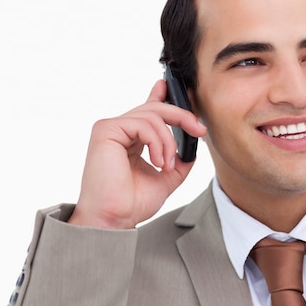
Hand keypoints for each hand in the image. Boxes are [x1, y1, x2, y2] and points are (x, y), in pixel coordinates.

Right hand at [68, 79, 206, 228]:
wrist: (114, 219)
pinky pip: (143, 124)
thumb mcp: (166, 177)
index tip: (170, 86)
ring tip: (166, 165)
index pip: (147, 110)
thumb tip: (193, 147)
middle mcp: (120, 130)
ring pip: (153, 116)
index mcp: (130, 139)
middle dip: (182, 116)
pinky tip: (157, 162)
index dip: (160, 96)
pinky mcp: (106, 129)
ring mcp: (111, 128)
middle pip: (155, 109)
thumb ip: (179, 160)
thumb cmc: (132, 202)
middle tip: (199, 130)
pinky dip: (157, 142)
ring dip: (168, 142)